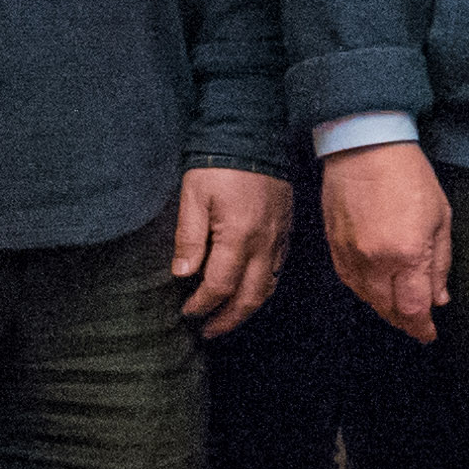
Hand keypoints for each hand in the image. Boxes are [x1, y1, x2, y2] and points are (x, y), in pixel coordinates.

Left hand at [171, 166, 294, 335]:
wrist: (253, 137)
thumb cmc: (218, 165)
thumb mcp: (193, 197)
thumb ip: (189, 238)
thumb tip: (182, 275)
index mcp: (238, 236)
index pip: (220, 285)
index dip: (202, 304)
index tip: (186, 311)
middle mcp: (264, 243)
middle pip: (250, 297)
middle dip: (228, 319)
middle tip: (208, 331)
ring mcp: (279, 238)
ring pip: (268, 287)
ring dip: (247, 309)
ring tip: (227, 318)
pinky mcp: (286, 231)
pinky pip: (277, 270)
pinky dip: (262, 288)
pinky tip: (248, 290)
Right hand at [326, 145, 452, 341]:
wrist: (364, 146)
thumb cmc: (407, 175)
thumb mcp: (440, 218)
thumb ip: (440, 263)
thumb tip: (439, 297)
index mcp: (407, 254)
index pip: (414, 309)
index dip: (422, 328)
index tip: (429, 334)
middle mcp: (375, 261)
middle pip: (389, 310)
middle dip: (405, 322)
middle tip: (417, 324)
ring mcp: (351, 255)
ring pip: (367, 299)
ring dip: (385, 309)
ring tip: (400, 308)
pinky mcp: (334, 246)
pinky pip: (349, 282)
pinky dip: (365, 292)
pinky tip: (376, 290)